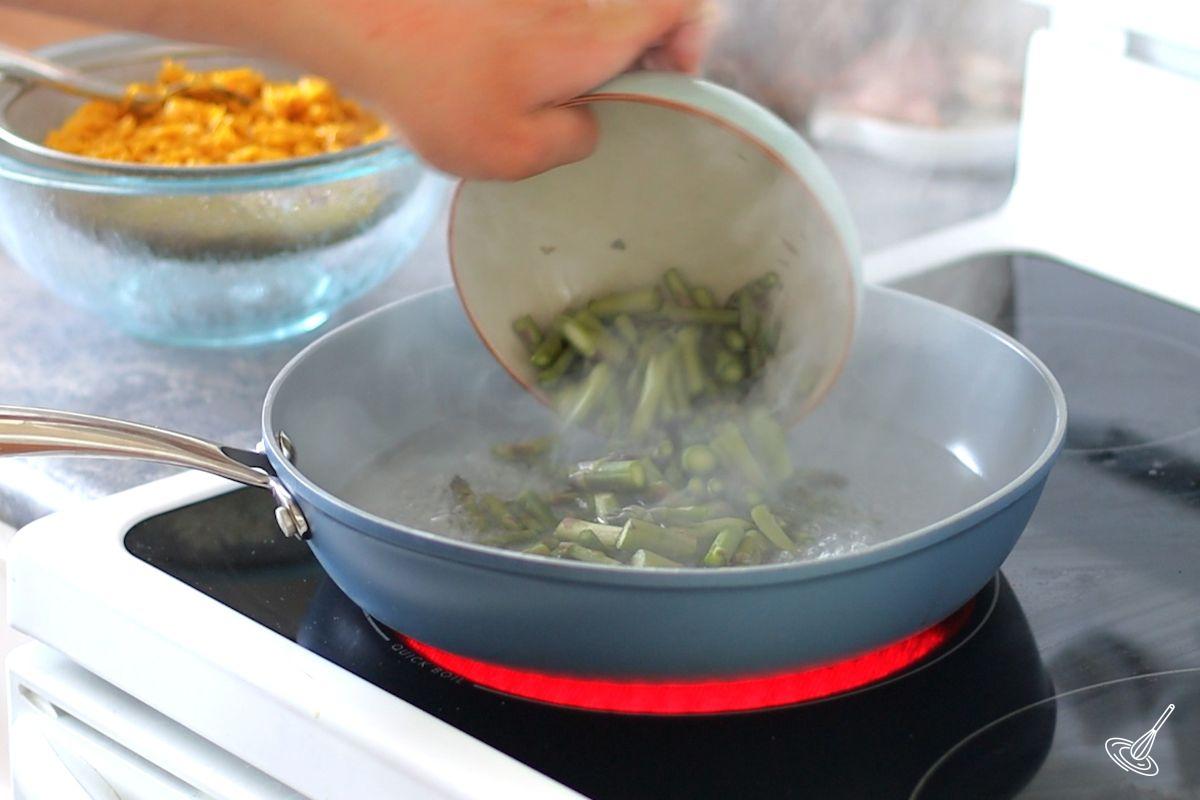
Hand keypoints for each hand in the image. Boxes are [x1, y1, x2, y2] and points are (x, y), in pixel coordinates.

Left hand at [287, 0, 716, 178]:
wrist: (359, 20)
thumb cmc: (438, 91)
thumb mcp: (513, 154)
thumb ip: (570, 142)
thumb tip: (586, 125)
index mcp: (594, 36)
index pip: (684, 6)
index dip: (695, 37)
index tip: (669, 77)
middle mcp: (574, 0)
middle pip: (637, 8)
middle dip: (637, 53)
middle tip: (600, 101)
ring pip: (589, 13)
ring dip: (583, 52)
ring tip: (543, 95)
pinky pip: (548, 15)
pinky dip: (542, 41)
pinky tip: (504, 74)